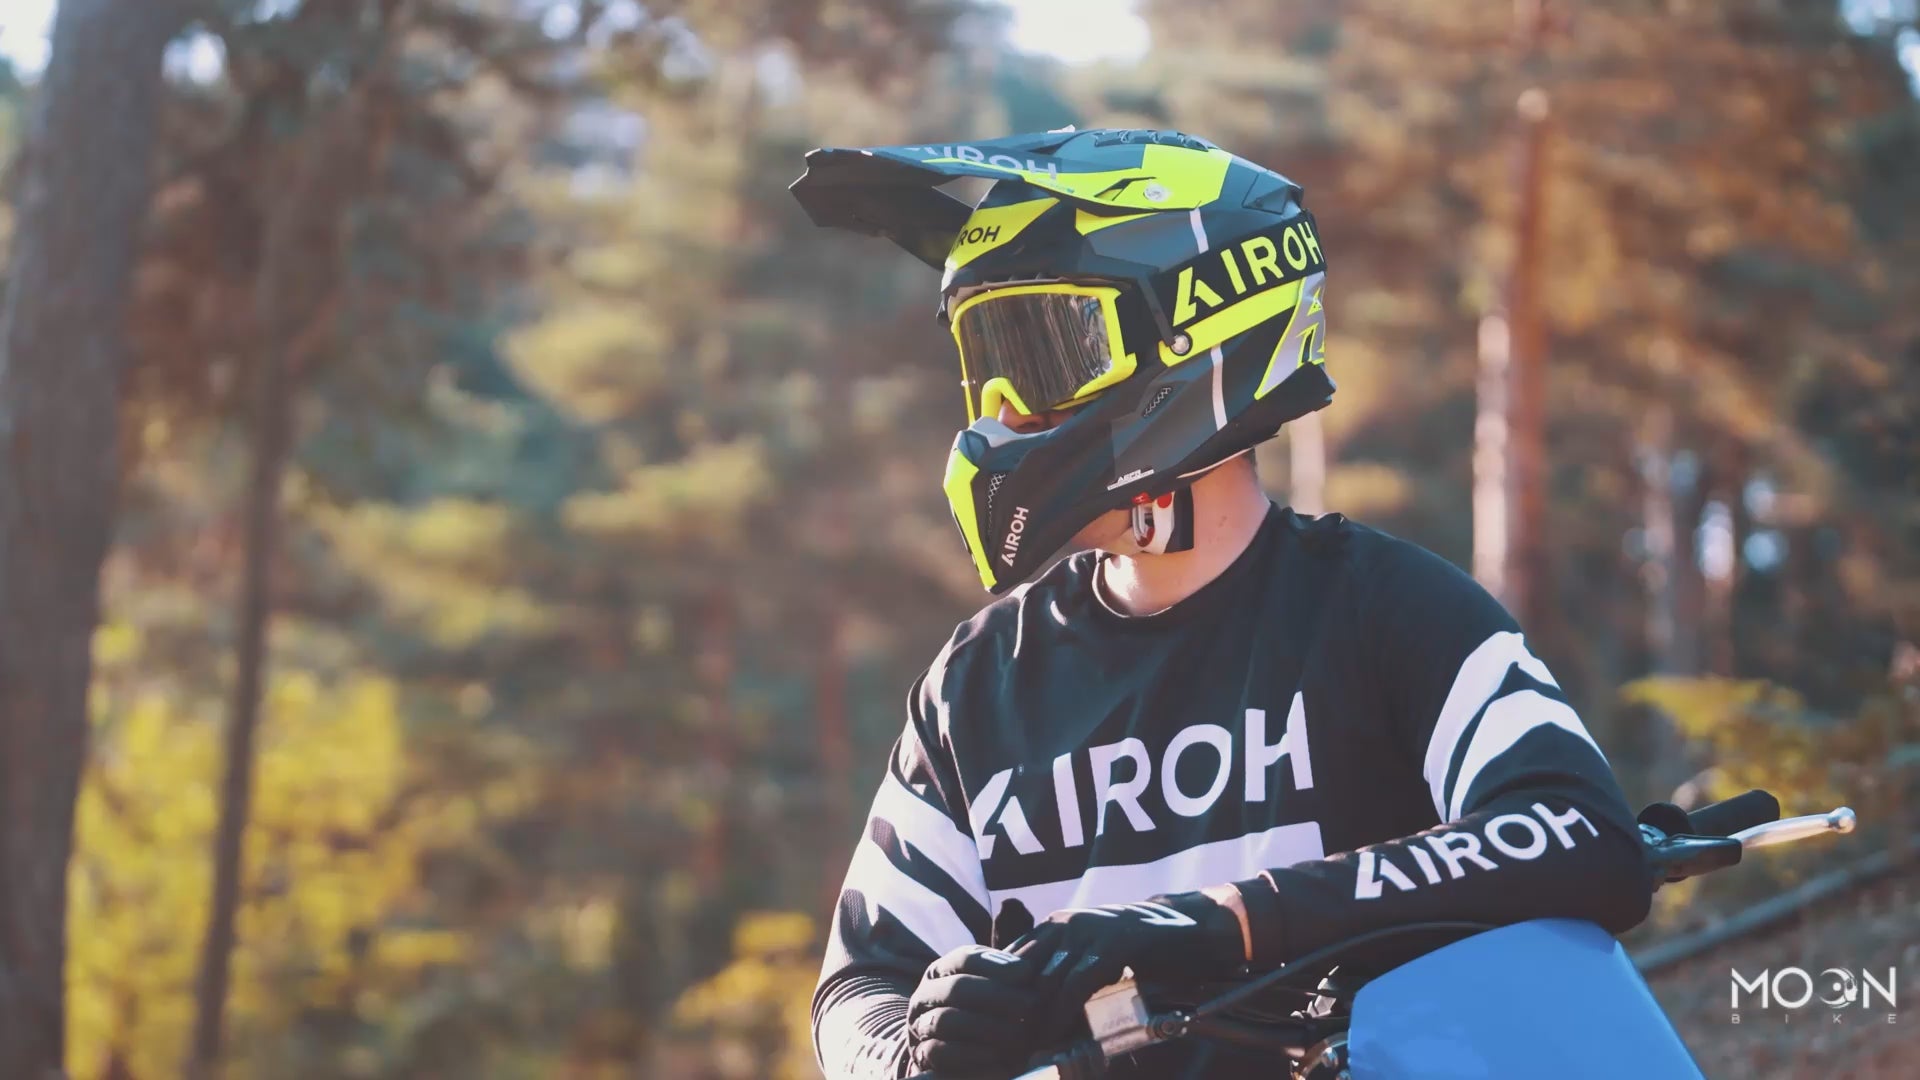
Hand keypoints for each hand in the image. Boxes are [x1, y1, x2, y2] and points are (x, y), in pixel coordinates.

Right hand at [906, 943, 1045, 1074]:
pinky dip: (971, 1055)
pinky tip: (999, 1057)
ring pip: (947, 1020)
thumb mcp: (992, 982)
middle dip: (996, 995)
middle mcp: (927, 994)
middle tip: (1031, 1004)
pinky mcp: (922, 1056)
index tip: (1027, 972)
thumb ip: (1008, 960)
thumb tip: (1022, 918)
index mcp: (943, 969)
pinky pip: (941, 1053)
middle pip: (956, 988)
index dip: (995, 963)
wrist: (953, 1052)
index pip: (965, 958)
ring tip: (1019, 1033)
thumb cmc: (982, 1011)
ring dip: (986, 1027)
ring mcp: (920, 1025)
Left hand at [1007, 892, 1244, 1038]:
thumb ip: (1066, 975)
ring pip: (1046, 979)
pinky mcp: (1112, 942)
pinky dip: (1063, 1013)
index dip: (1004, 993)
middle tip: (1011, 1044)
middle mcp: (1064, 922)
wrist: (1187, 929)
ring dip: (1036, 1018)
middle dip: (1015, 1010)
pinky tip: (1057, 1035)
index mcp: (1055, 925)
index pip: (1012, 959)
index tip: (1001, 1027)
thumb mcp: (1093, 957)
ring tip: (1030, 1046)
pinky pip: (1077, 983)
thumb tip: (1036, 1016)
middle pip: (1023, 971)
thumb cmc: (1137, 952)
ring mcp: (1088, 929)